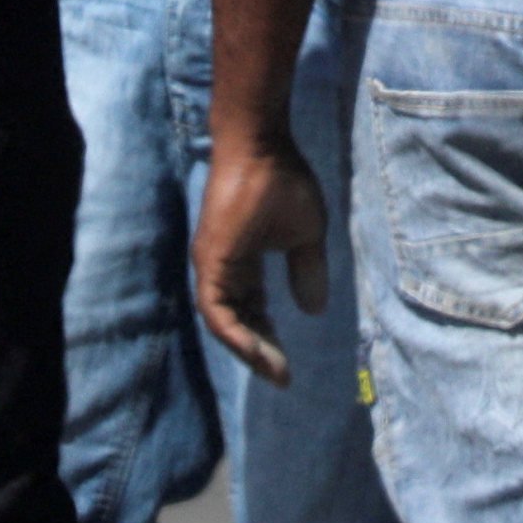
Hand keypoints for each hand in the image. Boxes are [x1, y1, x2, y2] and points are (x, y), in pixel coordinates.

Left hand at [194, 133, 332, 382]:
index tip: (288, 365)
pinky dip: (233, 333)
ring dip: (249, 350)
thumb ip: (306, 271)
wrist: (261, 145)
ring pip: (223, 323)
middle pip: (237, 323)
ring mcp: (212, 265)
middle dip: (261, 352)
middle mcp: (222, 269)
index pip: (251, 313)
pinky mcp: (210, 260)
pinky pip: (215, 309)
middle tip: (282, 377)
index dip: (268, 339)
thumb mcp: (306, 235)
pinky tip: (254, 351)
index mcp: (241, 264)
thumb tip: (313, 310)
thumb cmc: (283, 181)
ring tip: (274, 371)